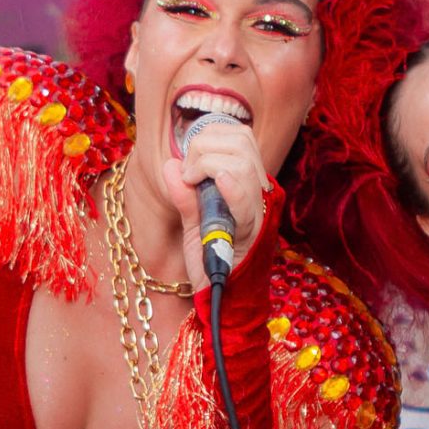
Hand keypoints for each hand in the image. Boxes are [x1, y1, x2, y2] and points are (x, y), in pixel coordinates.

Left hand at [161, 116, 269, 288]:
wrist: (219, 295)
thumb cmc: (210, 257)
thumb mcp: (192, 220)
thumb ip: (184, 193)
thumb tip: (171, 165)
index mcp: (247, 183)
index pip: (240, 135)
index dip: (210, 133)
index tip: (188, 157)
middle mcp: (257, 192)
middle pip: (242, 141)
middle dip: (205, 145)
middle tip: (187, 173)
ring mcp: (256, 211)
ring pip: (242, 163)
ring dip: (208, 162)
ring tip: (193, 182)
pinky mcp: (250, 233)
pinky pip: (245, 202)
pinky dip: (232, 186)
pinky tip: (217, 179)